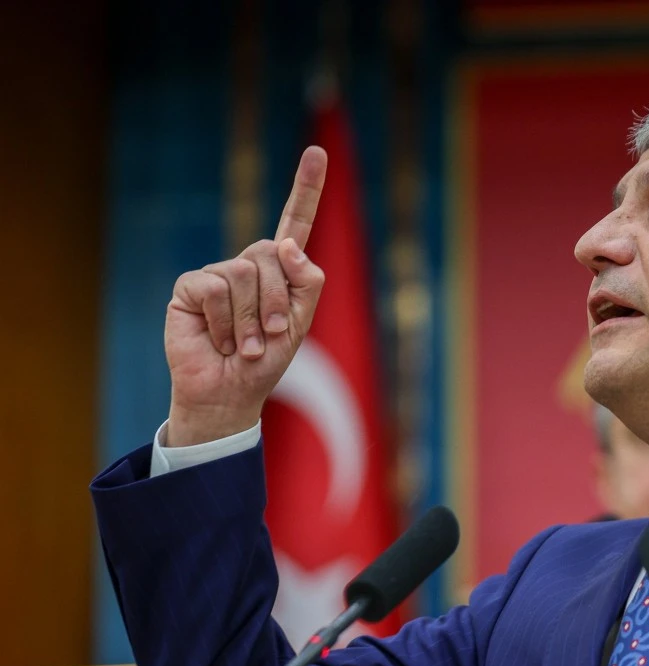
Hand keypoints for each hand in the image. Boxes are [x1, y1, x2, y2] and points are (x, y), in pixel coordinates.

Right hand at [164, 146, 328, 445]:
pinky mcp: (190, 287)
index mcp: (280, 269)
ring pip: (245, 273)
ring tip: (242, 346)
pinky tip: (218, 340)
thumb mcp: (300, 323)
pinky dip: (225, 322)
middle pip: (272, 253)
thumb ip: (305, 283)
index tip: (318, 152)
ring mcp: (217, 273)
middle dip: (276, 302)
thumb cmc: (265, 359)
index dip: (307, 188)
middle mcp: (248, 264)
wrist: (229, 391)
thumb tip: (285, 245)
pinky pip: (217, 289)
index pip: (296, 221)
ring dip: (251, 320)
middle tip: (267, 338)